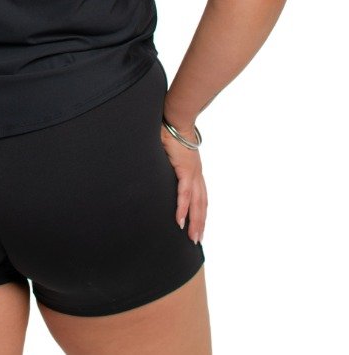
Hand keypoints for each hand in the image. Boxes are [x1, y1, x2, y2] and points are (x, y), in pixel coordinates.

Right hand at [160, 122, 207, 245]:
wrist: (175, 118)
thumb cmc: (171, 131)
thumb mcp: (170, 152)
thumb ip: (166, 162)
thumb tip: (156, 167)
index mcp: (193, 170)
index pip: (200, 195)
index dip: (199, 211)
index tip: (198, 225)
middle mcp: (195, 174)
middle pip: (201, 203)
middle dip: (200, 223)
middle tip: (197, 240)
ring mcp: (191, 172)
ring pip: (196, 202)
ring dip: (194, 221)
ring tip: (192, 236)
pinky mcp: (184, 169)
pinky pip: (184, 193)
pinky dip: (183, 208)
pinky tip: (180, 220)